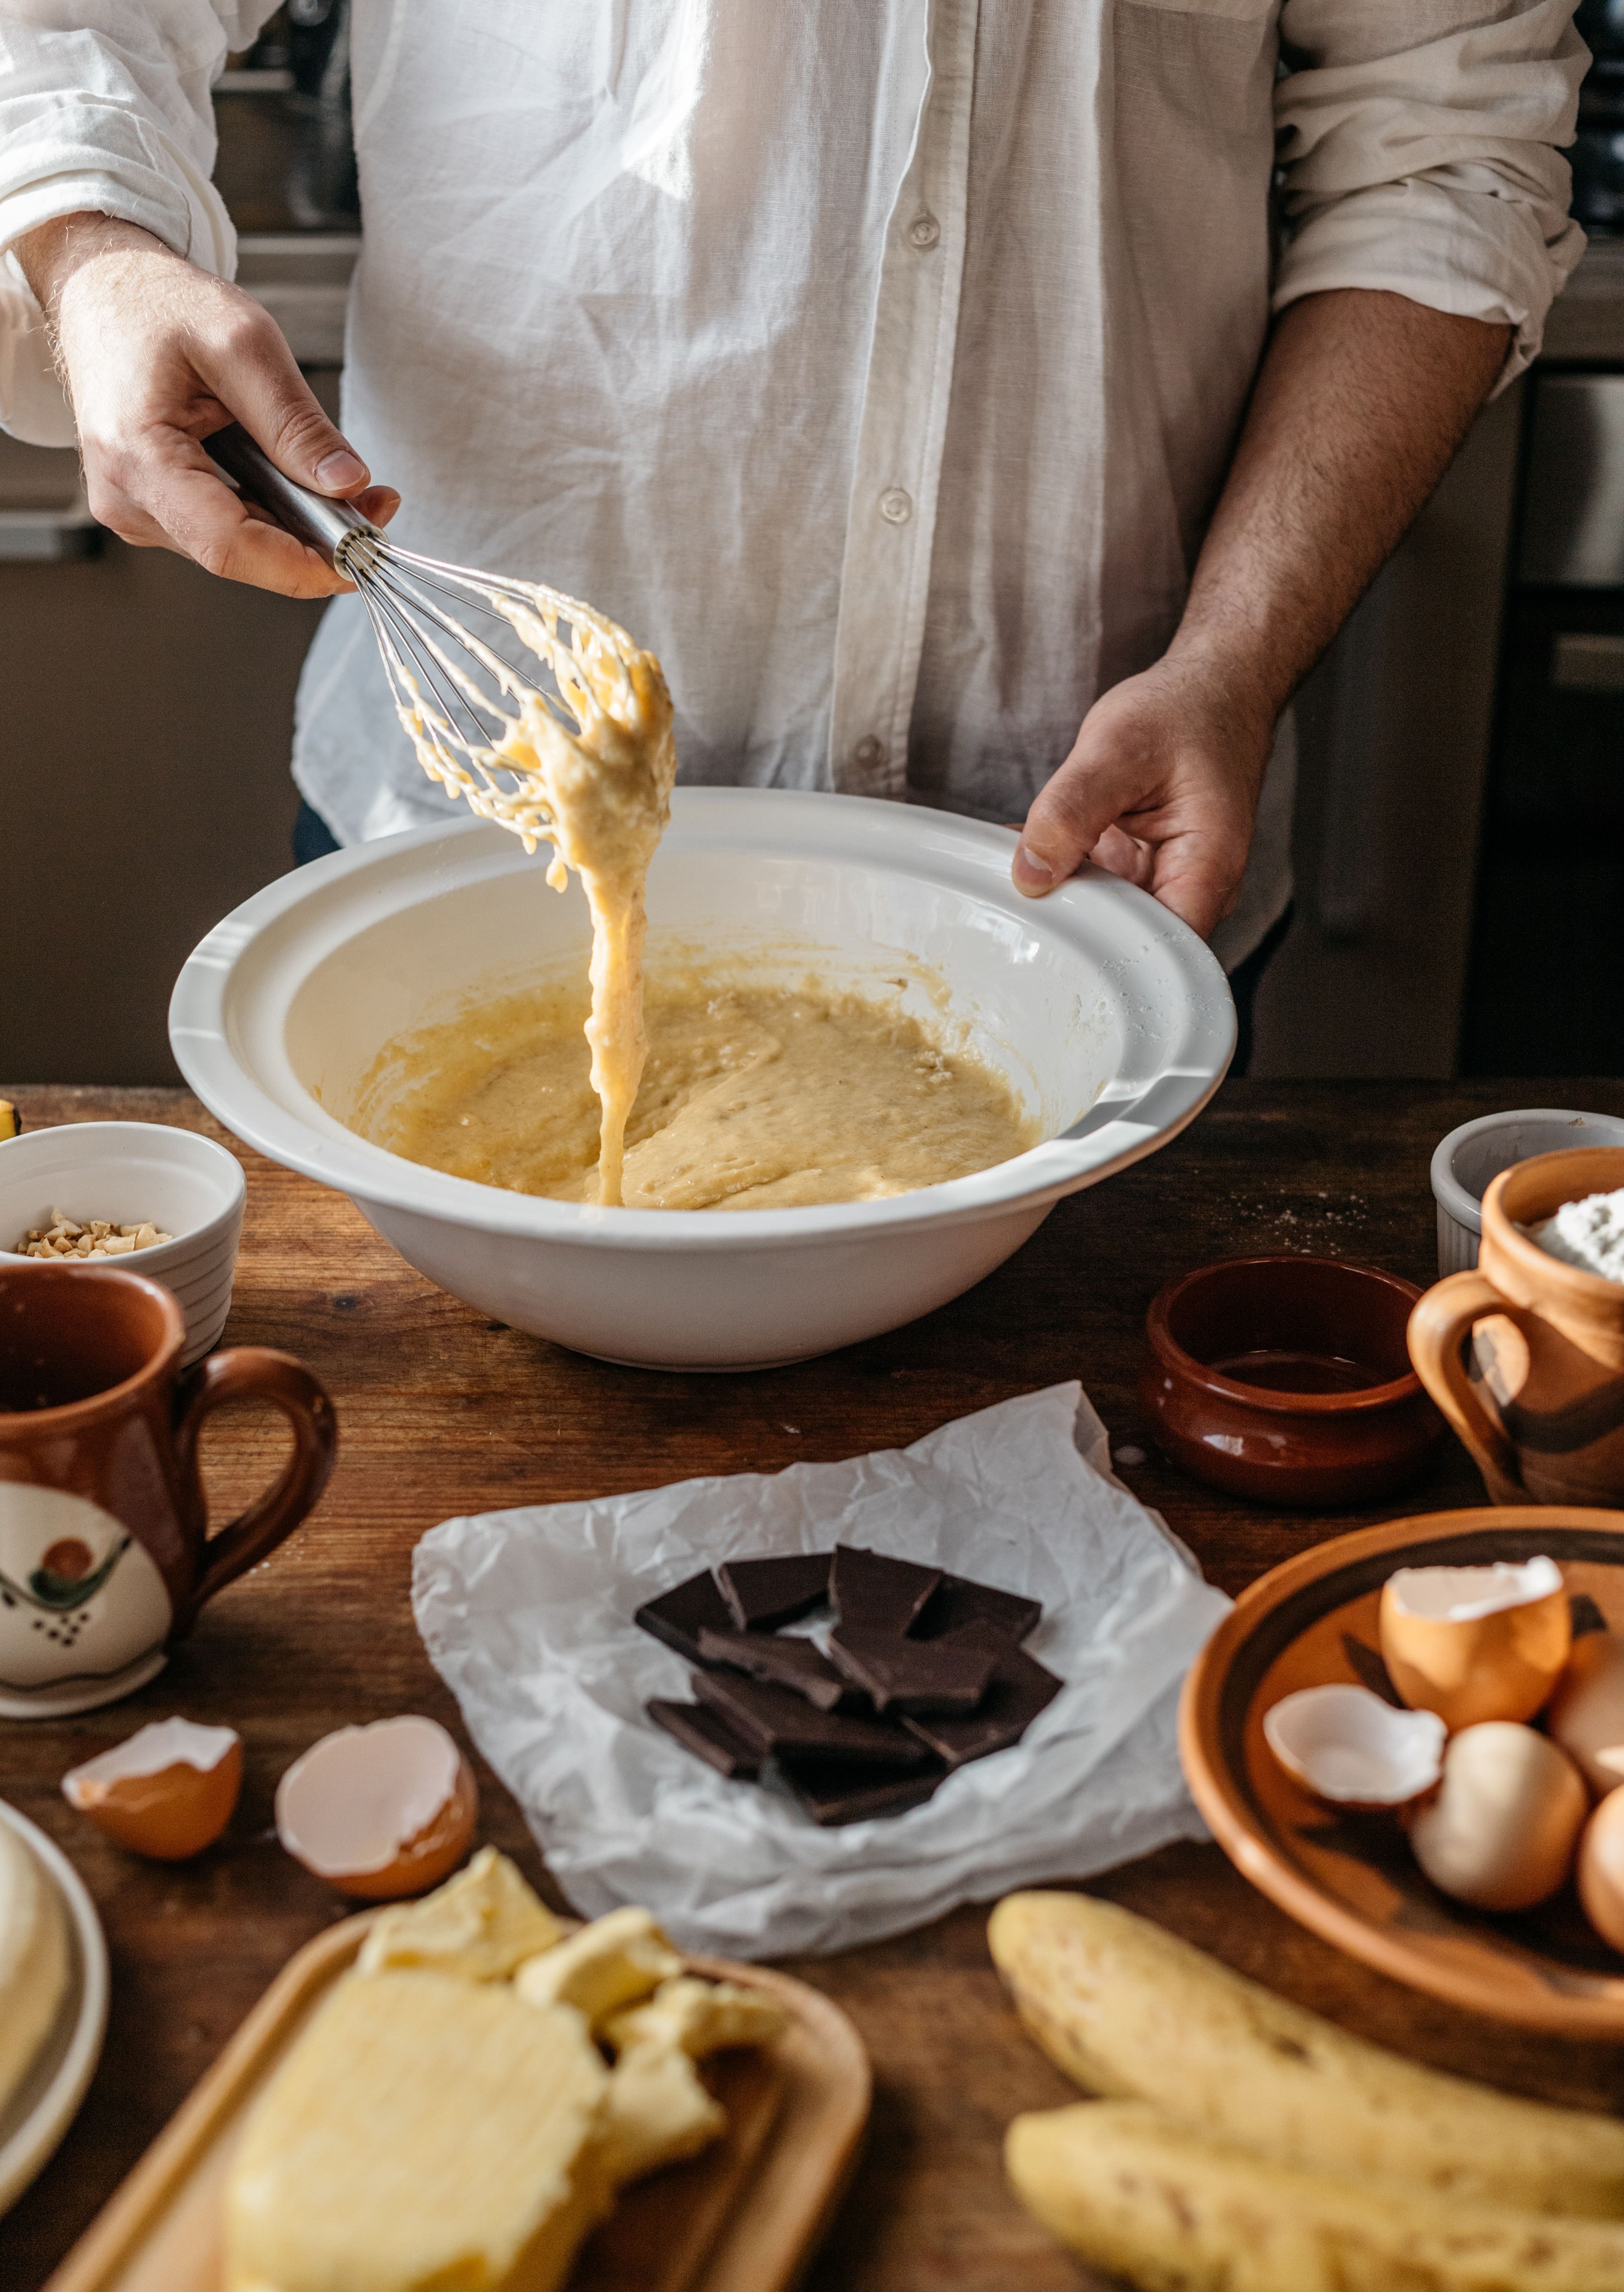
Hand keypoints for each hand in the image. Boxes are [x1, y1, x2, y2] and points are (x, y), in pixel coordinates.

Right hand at [13, 211, 398, 596]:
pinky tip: (294, 481)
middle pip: (242, 555)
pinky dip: (272, 513)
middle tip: (376, 500)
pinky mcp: (154, 508)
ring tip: (340, 483)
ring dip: (298, 526)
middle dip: (315, 540)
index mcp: (138, 459)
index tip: (363, 554)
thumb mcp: (243, 343)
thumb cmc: (159, 305)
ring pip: (240, 549)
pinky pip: (226, 530)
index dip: (304, 564)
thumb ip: (295, 421)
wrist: (104, 290)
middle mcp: (129, 500)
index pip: (230, 548)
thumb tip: (347, 483)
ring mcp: (137, 509)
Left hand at [1010, 655, 1273, 939]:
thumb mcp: (1117, 749)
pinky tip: (1026, 854)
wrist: (1212, 688)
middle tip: (1014, 918)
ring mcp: (1163, 882)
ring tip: (1013, 881)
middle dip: (1070, 933)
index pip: (1158, 954)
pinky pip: (1096, 889)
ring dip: (1060, 901)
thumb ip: (1070, 812)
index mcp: (1205, 872)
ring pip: (1105, 921)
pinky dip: (1061, 873)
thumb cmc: (1186, 712)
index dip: (1104, 963)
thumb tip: (1029, 876)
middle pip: (1128, 947)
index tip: (1050, 949)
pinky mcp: (1139, 870)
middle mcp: (1190, 889)